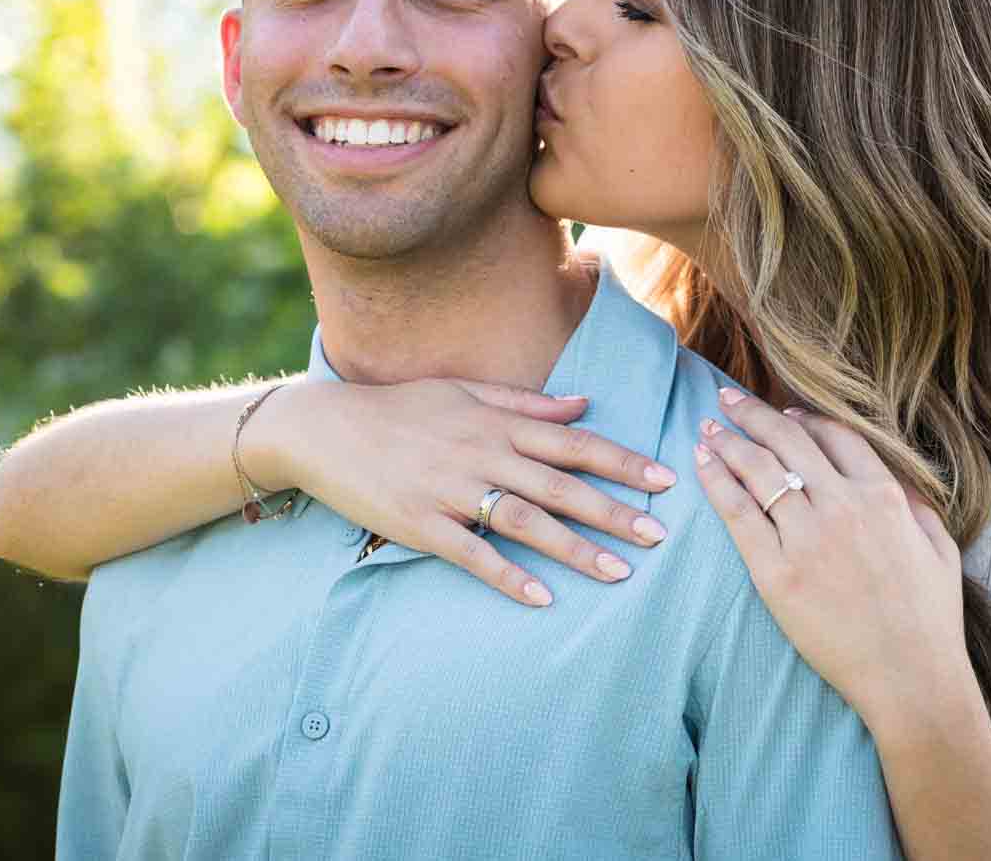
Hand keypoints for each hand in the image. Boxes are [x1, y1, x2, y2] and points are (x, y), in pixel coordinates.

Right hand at [251, 377, 676, 607]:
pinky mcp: (422, 524)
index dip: (622, 461)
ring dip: (575, 549)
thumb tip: (584, 405)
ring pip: (526, 522)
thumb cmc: (401, 408)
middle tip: (659, 534)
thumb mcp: (464, 392)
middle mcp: (482, 454)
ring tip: (618, 572)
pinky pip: (473, 555)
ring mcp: (452, 491)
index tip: (665, 478)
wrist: (326, 429)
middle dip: (614, 510)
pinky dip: (508, 576)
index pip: (574, 442)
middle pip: (561, 485)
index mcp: (498, 422)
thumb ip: (525, 401)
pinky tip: (541, 598)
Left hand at [695, 387, 968, 723]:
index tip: (785, 413)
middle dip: (753, 413)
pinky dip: (717, 482)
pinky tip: (702, 463)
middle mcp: (843, 506)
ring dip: (729, 440)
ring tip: (707, 425)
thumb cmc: (930, 620)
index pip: (836, 437)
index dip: (805, 418)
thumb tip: (895, 483)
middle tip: (727, 397)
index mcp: (883, 496)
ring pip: (759, 471)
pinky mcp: (777, 574)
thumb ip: (916, 506)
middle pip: (789, 442)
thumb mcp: (939, 548)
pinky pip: (738, 515)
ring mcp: (807, 538)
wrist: (910, 678)